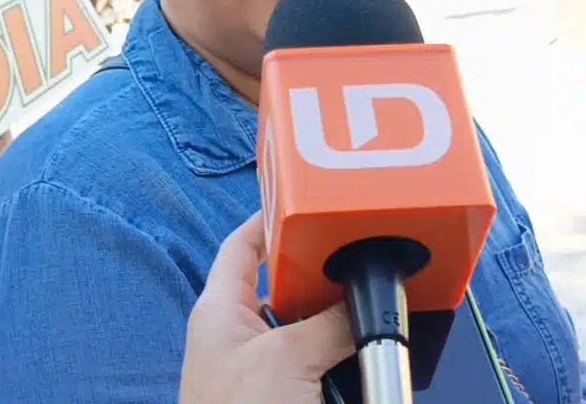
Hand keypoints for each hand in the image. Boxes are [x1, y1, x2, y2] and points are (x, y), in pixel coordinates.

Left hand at [179, 213, 353, 403]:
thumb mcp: (286, 358)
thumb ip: (328, 326)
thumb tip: (363, 305)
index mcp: (220, 309)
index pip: (241, 246)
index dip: (266, 220)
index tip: (299, 200)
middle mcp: (237, 332)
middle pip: (281, 285)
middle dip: (316, 274)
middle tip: (354, 259)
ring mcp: (256, 364)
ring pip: (302, 325)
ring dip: (331, 320)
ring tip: (364, 308)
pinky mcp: (277, 390)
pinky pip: (310, 359)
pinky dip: (334, 353)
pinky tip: (358, 352)